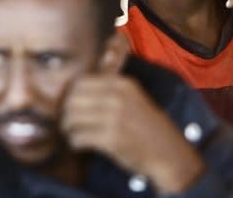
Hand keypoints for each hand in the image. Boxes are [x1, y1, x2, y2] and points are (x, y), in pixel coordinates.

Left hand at [61, 75, 204, 193]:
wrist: (166, 151)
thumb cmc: (146, 125)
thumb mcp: (133, 98)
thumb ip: (109, 90)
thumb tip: (74, 89)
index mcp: (122, 84)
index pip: (81, 82)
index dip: (70, 94)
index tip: (69, 104)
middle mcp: (117, 97)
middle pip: (73, 99)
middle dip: (66, 112)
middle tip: (67, 121)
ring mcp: (114, 118)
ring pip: (72, 118)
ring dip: (68, 128)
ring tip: (72, 133)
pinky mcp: (111, 139)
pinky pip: (79, 137)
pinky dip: (75, 142)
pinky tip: (79, 144)